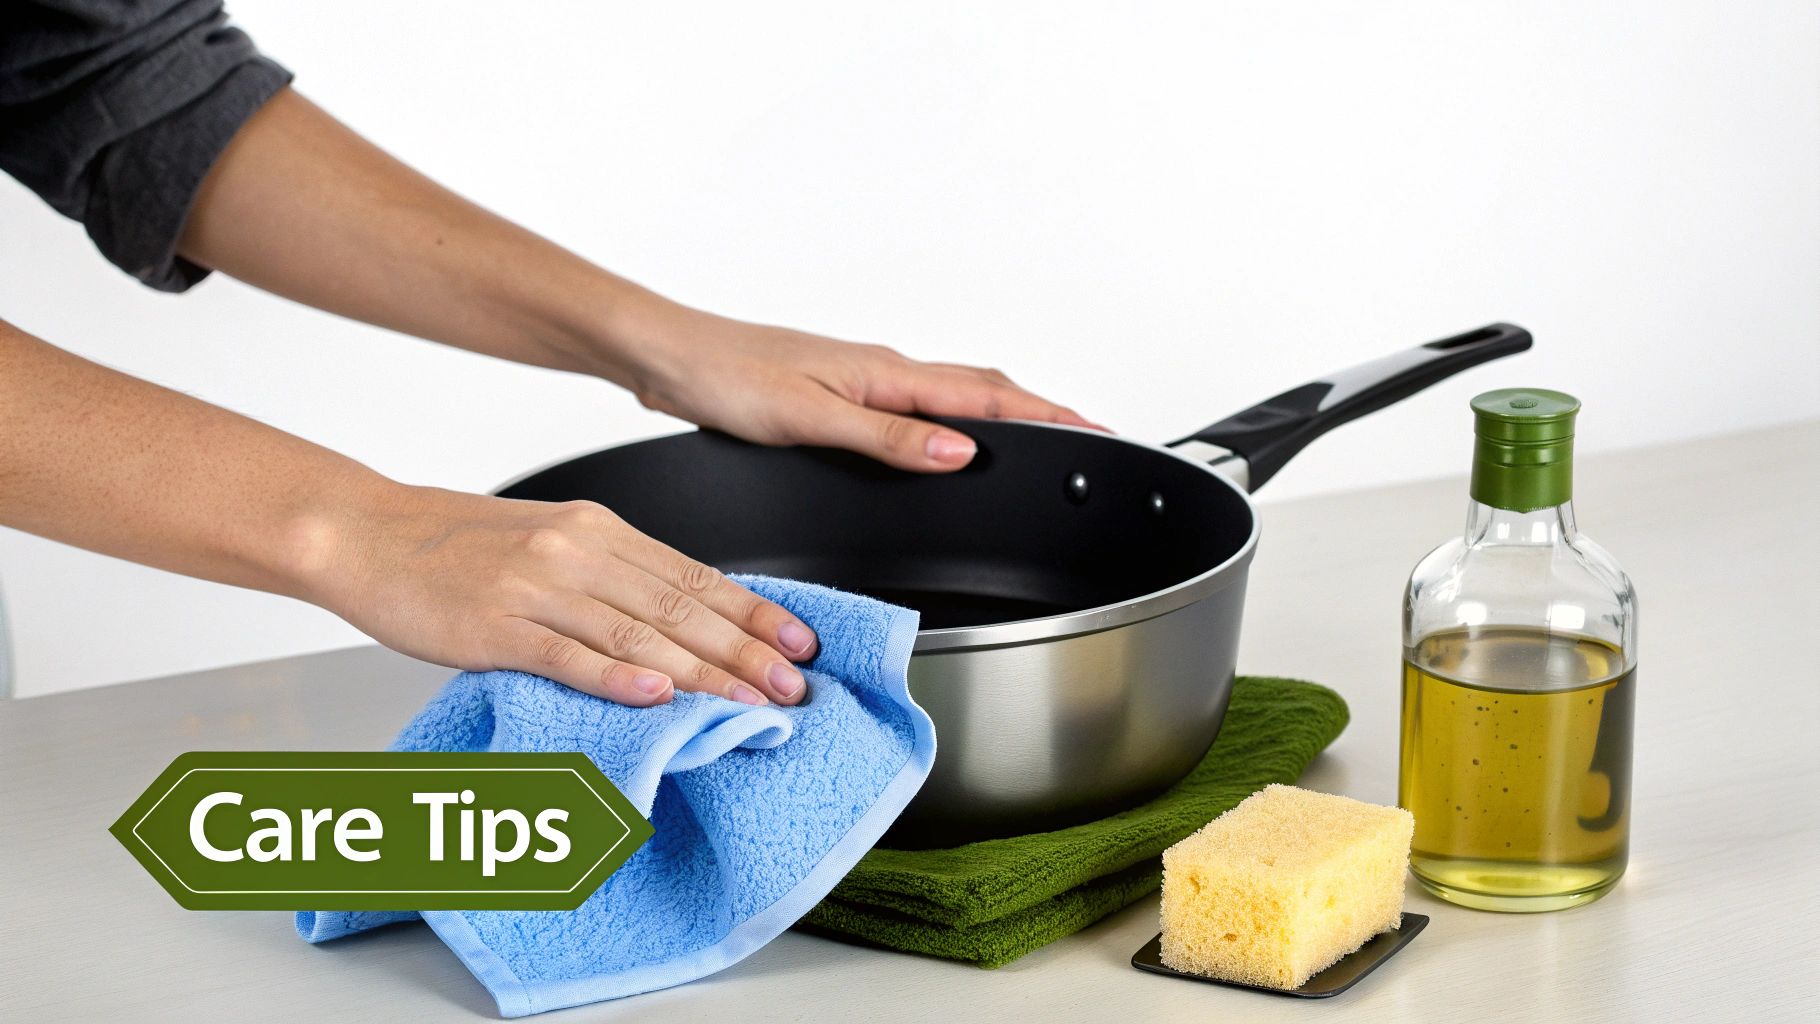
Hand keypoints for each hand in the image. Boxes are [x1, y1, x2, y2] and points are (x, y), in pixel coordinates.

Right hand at [315, 485, 818, 706]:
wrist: (367, 532)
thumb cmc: (456, 545)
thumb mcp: (551, 541)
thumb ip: (613, 573)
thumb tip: (682, 615)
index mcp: (599, 530)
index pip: (695, 575)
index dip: (754, 611)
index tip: (800, 641)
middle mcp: (578, 552)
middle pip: (680, 607)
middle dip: (746, 650)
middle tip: (794, 685)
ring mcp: (537, 588)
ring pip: (638, 633)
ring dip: (702, 672)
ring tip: (750, 701)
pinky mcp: (495, 625)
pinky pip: (566, 654)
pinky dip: (615, 676)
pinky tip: (655, 695)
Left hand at [613, 301, 1103, 471]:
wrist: (667, 356)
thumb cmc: (723, 377)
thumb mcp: (809, 417)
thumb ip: (887, 438)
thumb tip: (958, 453)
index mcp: (884, 374)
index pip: (987, 397)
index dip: (1047, 416)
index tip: (1096, 431)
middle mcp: (880, 372)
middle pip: (981, 391)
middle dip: (1039, 414)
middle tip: (1086, 437)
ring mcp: (860, 382)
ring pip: (949, 398)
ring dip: (998, 415)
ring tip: (1037, 438)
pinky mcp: (836, 395)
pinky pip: (914, 409)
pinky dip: (949, 423)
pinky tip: (943, 440)